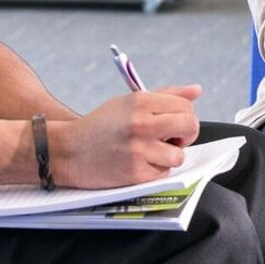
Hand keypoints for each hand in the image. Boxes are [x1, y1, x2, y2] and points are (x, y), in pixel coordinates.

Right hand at [45, 84, 201, 188]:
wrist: (67, 151)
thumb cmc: (101, 125)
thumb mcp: (128, 102)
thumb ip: (165, 95)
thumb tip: (197, 90)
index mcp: (141, 101)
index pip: (185, 106)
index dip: (184, 116)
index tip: (173, 123)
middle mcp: (142, 123)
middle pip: (190, 126)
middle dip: (186, 135)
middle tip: (172, 138)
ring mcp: (139, 149)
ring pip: (179, 155)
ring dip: (169, 156)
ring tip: (151, 152)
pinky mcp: (135, 173)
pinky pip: (164, 172)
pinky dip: (156, 170)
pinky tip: (139, 163)